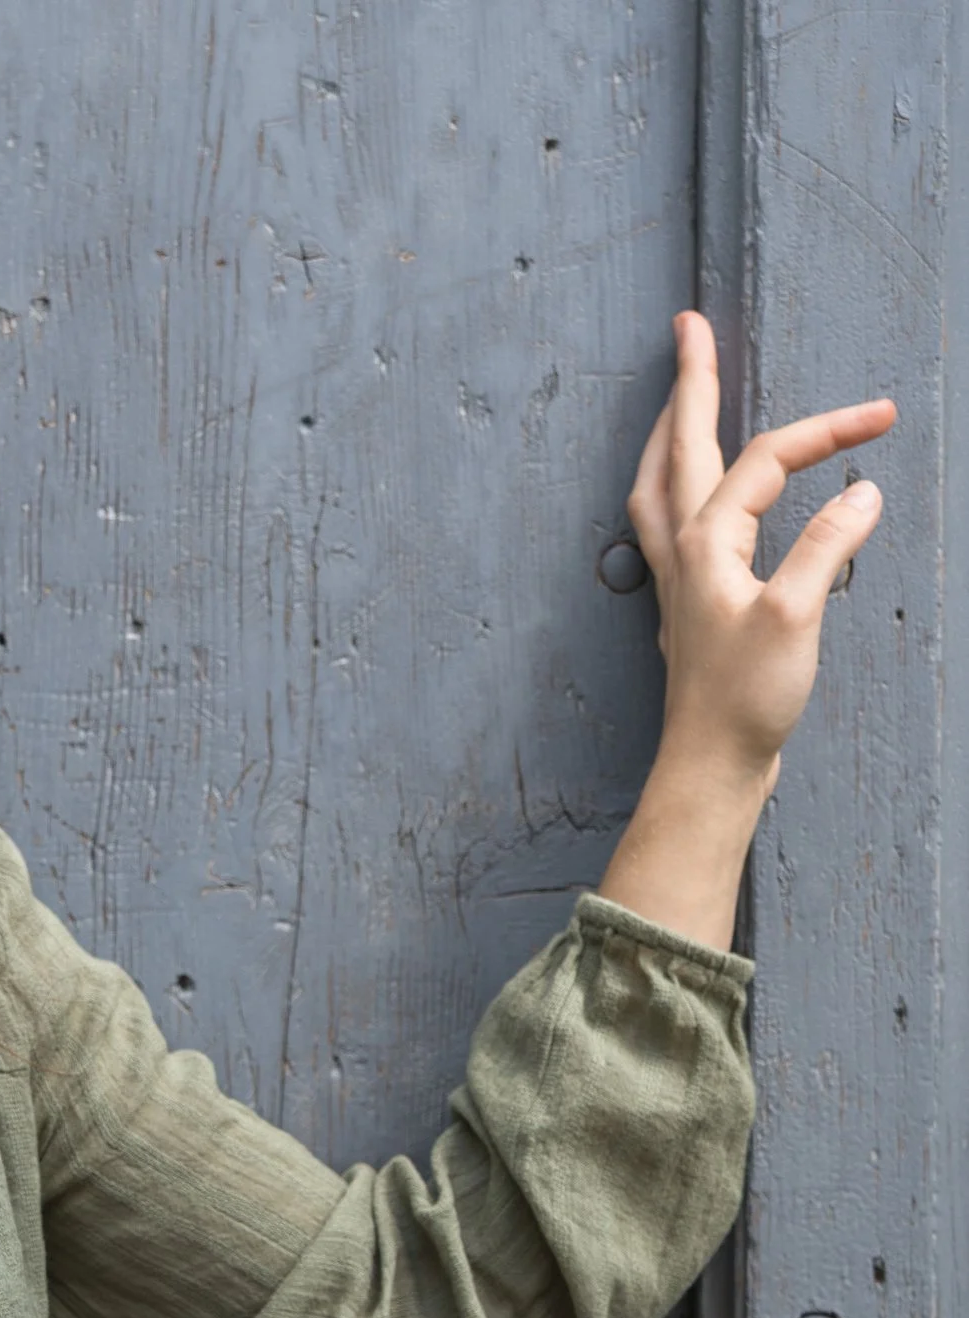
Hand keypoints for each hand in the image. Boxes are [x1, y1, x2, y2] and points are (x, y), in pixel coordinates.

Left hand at [627, 309, 894, 792]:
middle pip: (679, 447)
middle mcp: (679, 552)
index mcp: (703, 544)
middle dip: (689, 382)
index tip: (881, 417)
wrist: (710, 766)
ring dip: (670, 430)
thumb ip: (827, 548)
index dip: (824, 431)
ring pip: (659, 483)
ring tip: (678, 391)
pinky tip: (688, 489)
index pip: (764, 461)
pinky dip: (676, 484)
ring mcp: (675, 577)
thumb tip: (862, 493)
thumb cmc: (745, 700)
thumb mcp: (797, 617)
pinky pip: (668, 522)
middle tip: (687, 326)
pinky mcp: (686, 603)